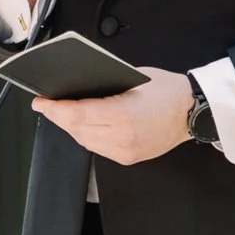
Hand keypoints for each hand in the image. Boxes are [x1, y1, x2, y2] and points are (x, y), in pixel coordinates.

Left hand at [33, 67, 191, 165]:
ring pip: (85, 141)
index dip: (55, 109)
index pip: (78, 114)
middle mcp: (123, 137)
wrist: (192, 112)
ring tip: (60, 114)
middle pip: (77, 129)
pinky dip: (86, 136)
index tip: (41, 102)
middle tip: (46, 106)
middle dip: (58, 117)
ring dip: (70, 128)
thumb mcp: (134, 77)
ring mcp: (125, 151)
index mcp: (124, 114)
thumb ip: (105, 83)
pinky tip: (81, 125)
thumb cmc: (168, 91)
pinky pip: (97, 148)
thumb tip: (78, 86)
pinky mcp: (128, 158)